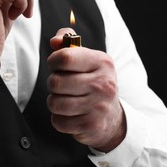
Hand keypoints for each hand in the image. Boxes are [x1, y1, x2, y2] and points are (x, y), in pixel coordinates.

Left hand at [47, 28, 125, 152]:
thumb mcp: (87, 59)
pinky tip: (71, 115)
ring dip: (55, 102)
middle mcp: (103, 84)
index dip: (53, 62)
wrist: (112, 118)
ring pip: (54, 103)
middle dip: (53, 84)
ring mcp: (98, 106)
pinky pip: (58, 121)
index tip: (57, 66)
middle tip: (63, 86)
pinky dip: (59, 119)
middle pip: (55, 82)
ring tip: (66, 100)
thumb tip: (54, 41)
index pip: (65, 57)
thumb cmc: (94, 83)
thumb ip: (68, 42)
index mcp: (102, 62)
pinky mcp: (91, 125)